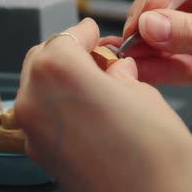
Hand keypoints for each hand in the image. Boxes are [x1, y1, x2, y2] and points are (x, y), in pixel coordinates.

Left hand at [15, 18, 191, 191]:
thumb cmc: (158, 160)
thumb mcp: (145, 95)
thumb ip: (120, 75)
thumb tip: (114, 69)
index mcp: (59, 74)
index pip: (64, 37)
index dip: (84, 32)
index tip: (93, 33)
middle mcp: (35, 101)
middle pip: (42, 59)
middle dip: (68, 52)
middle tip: (98, 57)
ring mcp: (33, 132)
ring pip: (38, 87)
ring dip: (61, 78)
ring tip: (97, 83)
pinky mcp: (40, 156)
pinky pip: (42, 115)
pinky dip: (59, 105)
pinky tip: (89, 109)